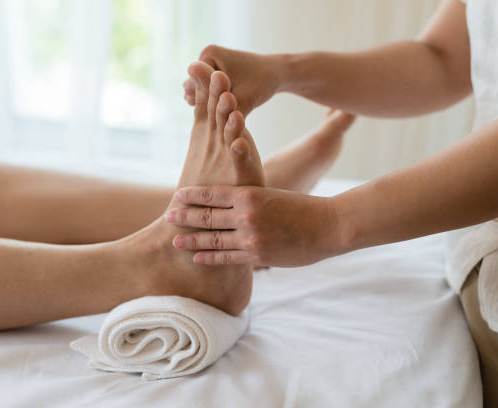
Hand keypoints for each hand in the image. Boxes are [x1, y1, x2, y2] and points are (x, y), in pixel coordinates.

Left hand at [165, 185, 344, 266]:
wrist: (328, 226)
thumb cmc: (302, 208)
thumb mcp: (272, 195)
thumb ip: (249, 200)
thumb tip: (230, 203)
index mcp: (250, 193)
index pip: (213, 194)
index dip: (193, 195)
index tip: (178, 196)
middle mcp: (246, 213)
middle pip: (207, 216)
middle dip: (184, 217)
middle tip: (168, 217)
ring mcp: (250, 236)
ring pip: (213, 238)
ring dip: (191, 239)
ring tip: (174, 240)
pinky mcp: (257, 254)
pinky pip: (227, 257)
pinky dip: (210, 257)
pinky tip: (198, 257)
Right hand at [183, 45, 283, 115]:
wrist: (278, 74)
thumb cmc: (262, 84)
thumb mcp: (242, 100)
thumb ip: (223, 112)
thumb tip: (206, 129)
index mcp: (208, 55)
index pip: (193, 84)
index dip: (200, 101)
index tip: (206, 115)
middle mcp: (206, 55)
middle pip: (195, 86)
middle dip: (203, 101)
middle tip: (207, 118)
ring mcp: (211, 62)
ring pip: (202, 88)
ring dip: (208, 102)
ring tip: (213, 117)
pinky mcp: (217, 70)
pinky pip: (209, 88)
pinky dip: (214, 100)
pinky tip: (217, 113)